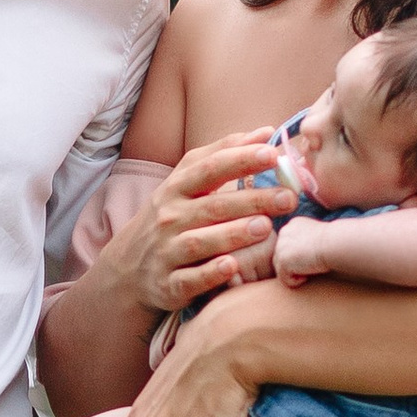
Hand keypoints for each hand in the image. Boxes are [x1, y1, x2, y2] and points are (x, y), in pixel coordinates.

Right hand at [121, 131, 282, 315]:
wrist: (129, 268)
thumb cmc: (171, 218)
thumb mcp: (187, 183)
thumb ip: (223, 155)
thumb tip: (266, 132)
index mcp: (177, 188)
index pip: (210, 168)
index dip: (240, 160)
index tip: (272, 153)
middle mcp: (170, 218)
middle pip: (213, 206)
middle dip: (251, 200)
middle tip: (287, 197)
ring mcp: (167, 252)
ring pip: (201, 242)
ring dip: (233, 234)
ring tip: (266, 227)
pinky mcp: (169, 284)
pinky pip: (190, 279)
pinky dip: (209, 273)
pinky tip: (232, 266)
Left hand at [272, 216, 334, 284]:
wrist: (335, 244)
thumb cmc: (333, 243)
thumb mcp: (317, 237)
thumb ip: (305, 242)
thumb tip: (299, 258)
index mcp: (293, 226)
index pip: (287, 247)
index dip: (299, 258)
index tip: (314, 258)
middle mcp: (284, 233)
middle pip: (281, 258)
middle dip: (294, 267)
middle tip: (312, 266)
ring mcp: (281, 246)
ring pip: (281, 269)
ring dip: (295, 274)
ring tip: (310, 270)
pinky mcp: (283, 259)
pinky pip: (284, 279)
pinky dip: (296, 282)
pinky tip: (308, 275)